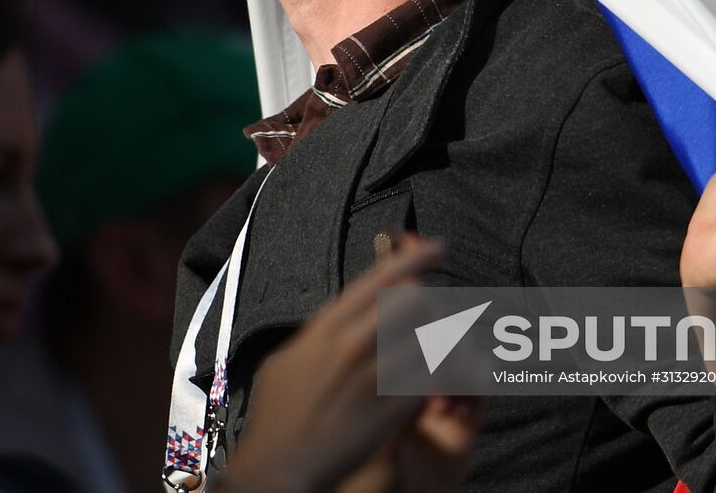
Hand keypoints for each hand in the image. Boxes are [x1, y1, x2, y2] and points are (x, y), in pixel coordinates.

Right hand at [221, 235, 457, 492]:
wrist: (280, 467)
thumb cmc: (276, 417)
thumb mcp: (286, 359)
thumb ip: (319, 334)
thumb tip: (340, 318)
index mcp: (327, 326)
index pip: (381, 277)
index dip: (415, 257)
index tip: (437, 247)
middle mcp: (354, 342)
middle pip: (414, 299)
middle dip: (425, 304)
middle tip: (424, 319)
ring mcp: (378, 375)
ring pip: (429, 335)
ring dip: (436, 339)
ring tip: (431, 352)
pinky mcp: (395, 407)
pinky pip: (432, 376)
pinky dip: (438, 374)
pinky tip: (433, 384)